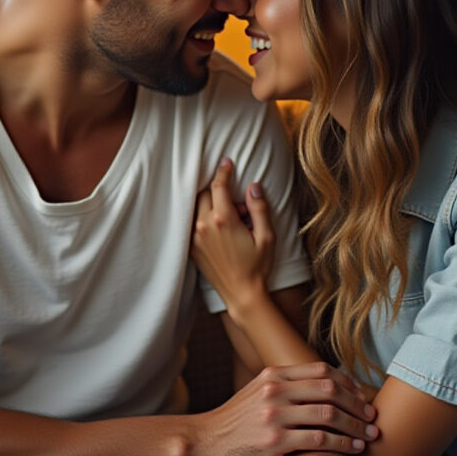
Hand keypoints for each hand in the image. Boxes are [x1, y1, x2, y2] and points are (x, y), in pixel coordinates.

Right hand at [188, 362, 379, 455]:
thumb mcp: (255, 391)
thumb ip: (283, 385)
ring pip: (329, 414)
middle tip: (372, 417)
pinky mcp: (275, 440)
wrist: (203, 442)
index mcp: (274, 374)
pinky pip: (320, 439)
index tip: (361, 396)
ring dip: (355, 426)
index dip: (348, 383)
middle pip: (331, 390)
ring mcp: (275, 414)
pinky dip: (342, 443)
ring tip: (369, 435)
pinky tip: (353, 449)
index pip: (322, 370)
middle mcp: (276, 389)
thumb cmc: (233, 421)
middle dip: (357, 404)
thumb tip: (315, 385)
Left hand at [192, 158, 275, 307]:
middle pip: (204, 193)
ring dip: (209, 204)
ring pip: (195, 207)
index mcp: (223, 220)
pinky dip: (200, 217)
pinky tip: (216, 226)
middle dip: (219, 192)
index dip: (223, 170)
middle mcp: (204, 226)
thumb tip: (253, 187)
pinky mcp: (190, 248)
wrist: (241, 293)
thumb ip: (259, 209)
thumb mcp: (266, 236)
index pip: (218, 185)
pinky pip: (191, 223)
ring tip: (229, 218)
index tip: (226, 162)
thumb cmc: (257, 266)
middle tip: (238, 208)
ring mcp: (194, 238)